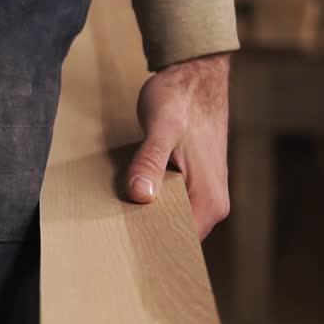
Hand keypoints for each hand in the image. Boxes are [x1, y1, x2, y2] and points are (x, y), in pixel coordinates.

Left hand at [123, 54, 230, 239]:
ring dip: (146, 217)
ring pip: (170, 219)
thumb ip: (151, 161)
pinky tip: (128, 198)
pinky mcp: (192, 182)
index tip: (122, 249)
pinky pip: (169, 204)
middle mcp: (212, 202)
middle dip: (145, 235)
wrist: (195, 74)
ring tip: (115, 218)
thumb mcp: (161, 128)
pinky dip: (150, 202)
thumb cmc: (182, 98)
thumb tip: (142, 194)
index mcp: (210, 200)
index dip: (150, 247)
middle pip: (174, 235)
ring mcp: (203, 192)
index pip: (179, 243)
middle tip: (110, 235)